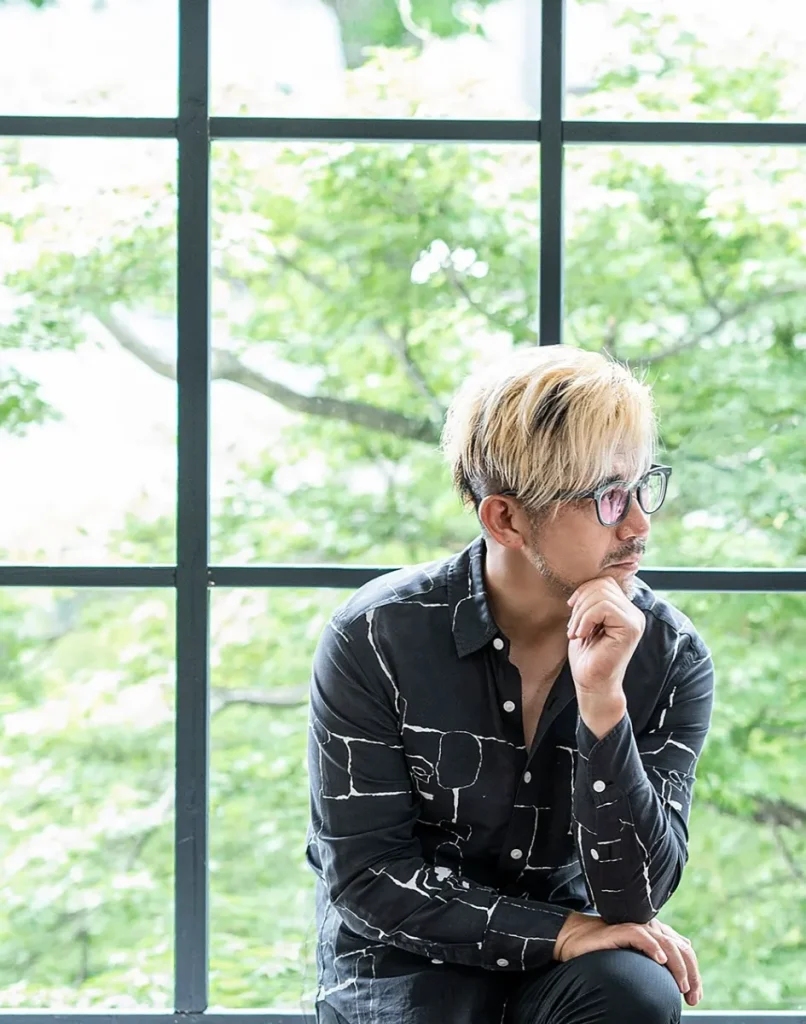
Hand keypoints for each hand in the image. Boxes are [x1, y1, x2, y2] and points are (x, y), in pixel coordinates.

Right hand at [554, 912, 702, 1005]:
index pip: (685, 951)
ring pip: (666, 943)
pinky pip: (641, 935)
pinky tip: (661, 960)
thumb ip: (659, 955)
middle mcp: (650, 929)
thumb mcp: (637, 957)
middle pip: (680, 948)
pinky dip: (653, 947)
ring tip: (682, 985)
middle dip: (691, 974)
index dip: (694, 974)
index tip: (694, 998)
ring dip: (678, 965)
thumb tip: (683, 961)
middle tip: (692, 998)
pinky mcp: (620, 929)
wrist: (576, 938)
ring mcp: (636, 928)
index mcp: (657, 934)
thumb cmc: (606, 949)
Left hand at [566, 576, 645, 695]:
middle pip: (602, 585)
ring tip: (576, 633)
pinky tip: (581, 635)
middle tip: (573, 626)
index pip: (604, 582)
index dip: (583, 591)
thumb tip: (584, 584)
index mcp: (624, 609)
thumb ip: (590, 603)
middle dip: (580, 602)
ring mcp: (634, 620)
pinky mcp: (631, 628)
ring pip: (601, 595)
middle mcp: (633, 613)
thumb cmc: (587, 656)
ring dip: (581, 613)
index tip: (572, 609)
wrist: (592, 684)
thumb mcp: (585, 622)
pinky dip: (586, 619)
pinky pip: (604, 607)